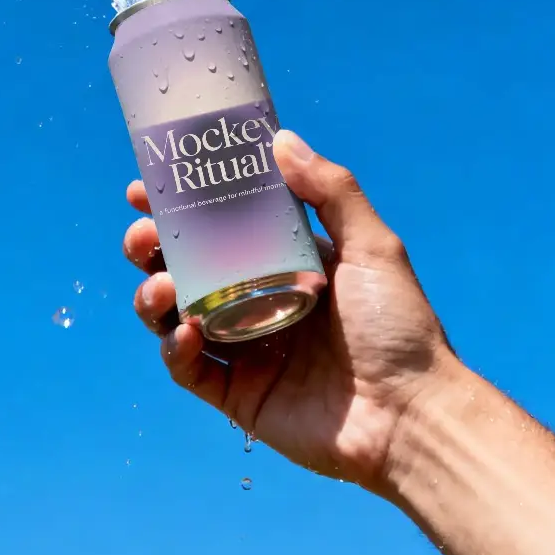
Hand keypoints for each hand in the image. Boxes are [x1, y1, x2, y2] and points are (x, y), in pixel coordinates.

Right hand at [123, 129, 453, 491]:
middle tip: (143, 235)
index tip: (147, 189)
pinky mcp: (239, 395)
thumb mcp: (371, 246)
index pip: (220, 228)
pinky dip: (175, 350)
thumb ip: (331, 190)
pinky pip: (190, 370)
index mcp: (285, 262)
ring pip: (177, 315)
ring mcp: (246, 349)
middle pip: (187, 268)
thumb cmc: (398, 325)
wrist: (411, 415)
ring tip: (160, 285)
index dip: (182, 208)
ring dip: (155, 296)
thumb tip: (281, 139)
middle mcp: (258, 300)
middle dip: (154, 249)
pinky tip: (184, 333)